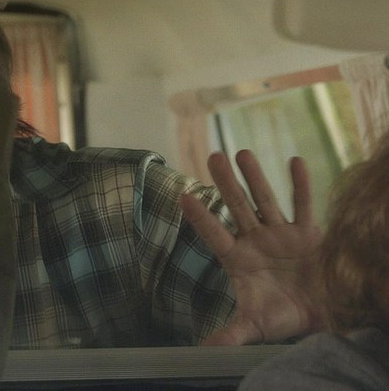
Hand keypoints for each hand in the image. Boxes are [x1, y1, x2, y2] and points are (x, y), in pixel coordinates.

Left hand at [179, 150, 323, 345]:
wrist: (320, 315)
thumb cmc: (282, 318)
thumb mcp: (253, 326)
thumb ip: (228, 334)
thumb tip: (202, 351)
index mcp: (238, 260)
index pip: (215, 234)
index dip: (201, 218)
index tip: (183, 197)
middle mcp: (256, 241)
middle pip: (237, 207)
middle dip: (226, 183)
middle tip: (212, 156)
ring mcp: (281, 233)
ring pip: (266, 200)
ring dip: (256, 176)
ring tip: (242, 152)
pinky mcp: (308, 233)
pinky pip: (303, 204)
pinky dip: (300, 184)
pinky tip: (293, 160)